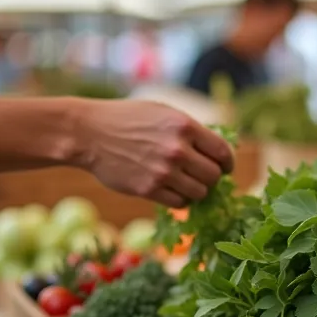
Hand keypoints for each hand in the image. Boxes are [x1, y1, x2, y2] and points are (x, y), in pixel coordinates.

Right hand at [76, 100, 234, 206]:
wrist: (90, 133)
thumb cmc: (127, 119)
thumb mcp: (163, 113)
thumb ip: (190, 130)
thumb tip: (217, 151)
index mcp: (185, 126)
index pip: (223, 152)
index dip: (227, 163)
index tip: (224, 167)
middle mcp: (177, 150)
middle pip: (214, 176)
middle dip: (211, 178)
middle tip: (201, 176)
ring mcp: (163, 172)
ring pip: (199, 193)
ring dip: (196, 190)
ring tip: (185, 182)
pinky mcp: (149, 189)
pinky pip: (179, 203)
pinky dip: (180, 199)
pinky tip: (172, 189)